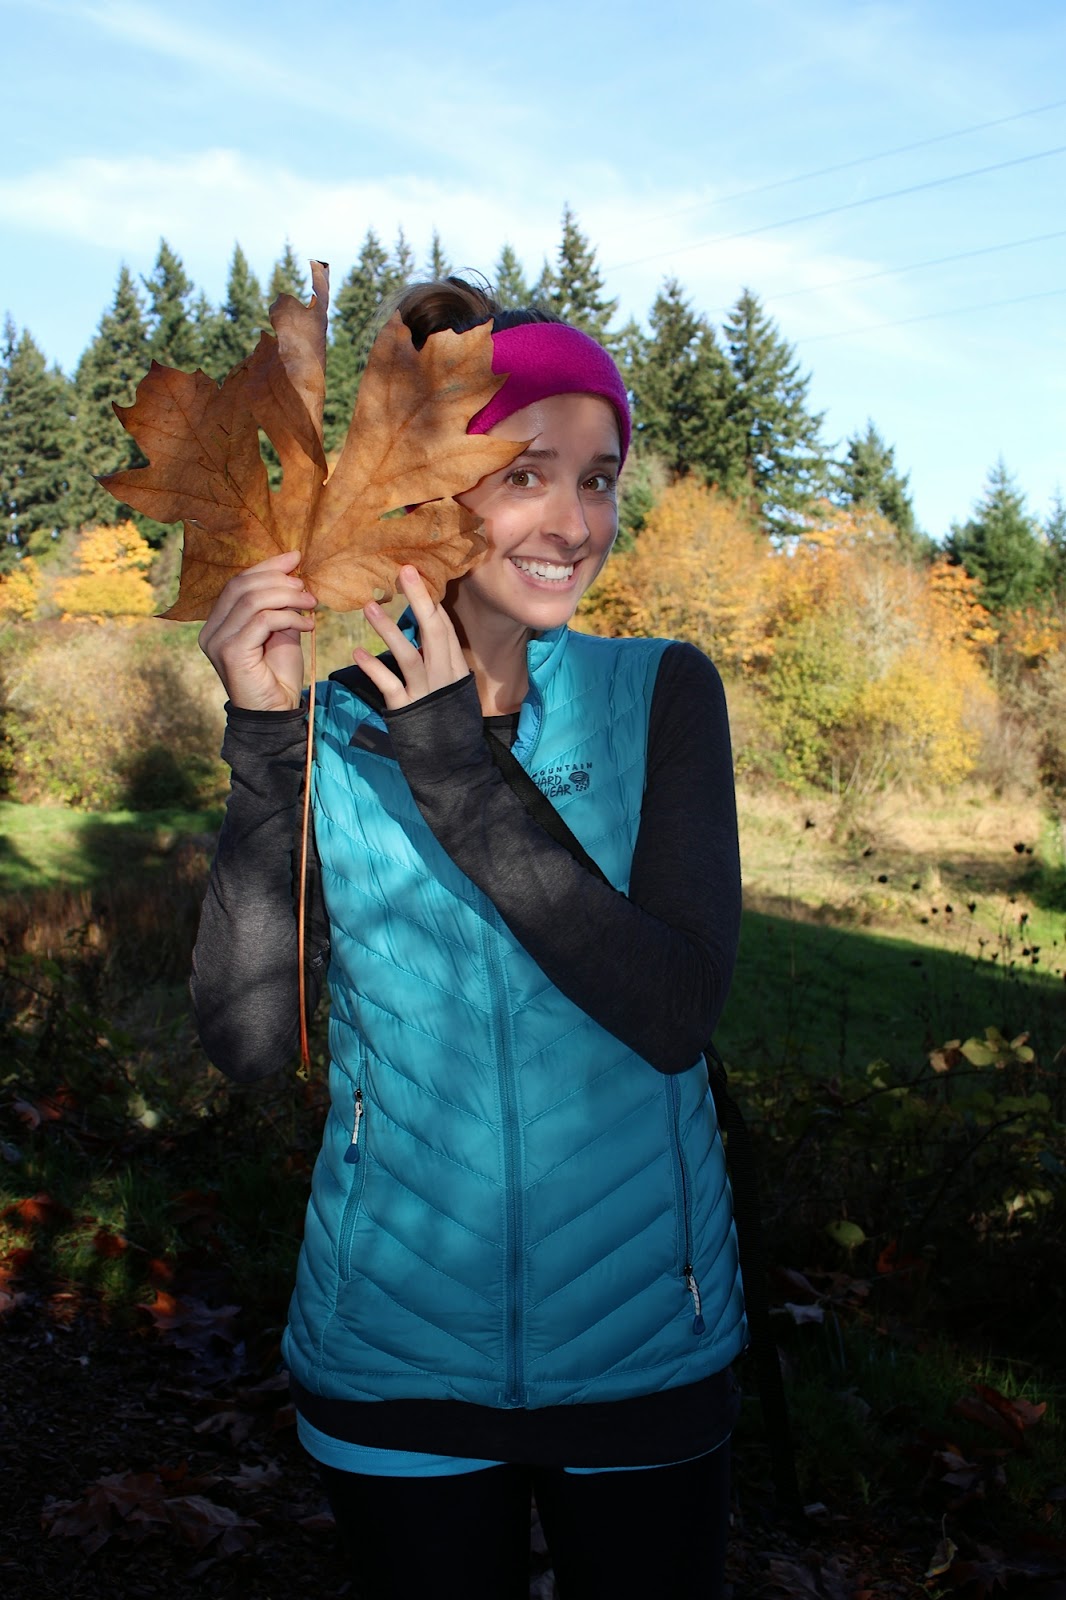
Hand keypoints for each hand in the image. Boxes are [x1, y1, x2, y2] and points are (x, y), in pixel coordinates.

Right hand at [198, 549, 317, 711]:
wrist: (276, 713)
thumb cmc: (278, 674)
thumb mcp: (280, 631)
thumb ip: (280, 603)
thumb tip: (292, 568)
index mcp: (218, 622)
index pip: (238, 583)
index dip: (266, 566)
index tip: (295, 557)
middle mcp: (211, 630)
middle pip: (242, 586)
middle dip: (278, 579)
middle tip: (306, 587)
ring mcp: (217, 641)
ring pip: (252, 600)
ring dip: (288, 597)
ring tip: (311, 605)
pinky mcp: (231, 652)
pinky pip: (262, 620)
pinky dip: (289, 617)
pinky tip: (307, 626)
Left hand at [355, 566, 469, 709]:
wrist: (452, 761)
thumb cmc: (449, 721)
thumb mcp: (453, 687)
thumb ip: (440, 661)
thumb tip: (425, 632)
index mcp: (455, 668)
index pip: (444, 628)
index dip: (431, 601)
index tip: (415, 575)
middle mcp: (443, 676)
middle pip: (433, 631)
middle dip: (420, 599)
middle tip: (404, 571)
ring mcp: (425, 692)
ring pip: (407, 655)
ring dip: (388, 629)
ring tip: (368, 606)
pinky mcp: (406, 709)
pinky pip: (389, 684)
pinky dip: (373, 668)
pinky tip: (356, 652)